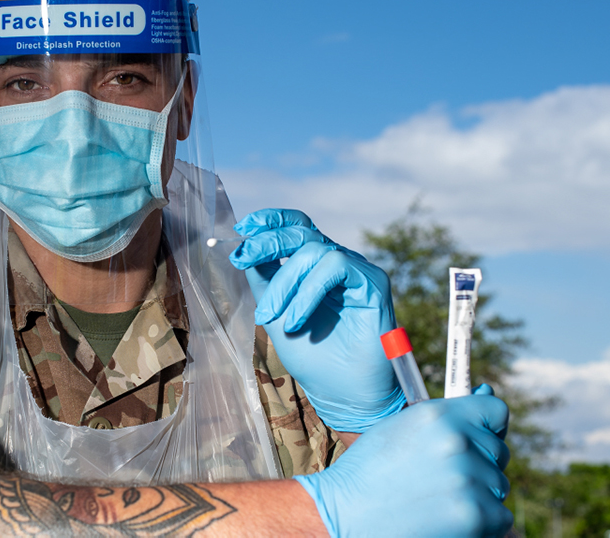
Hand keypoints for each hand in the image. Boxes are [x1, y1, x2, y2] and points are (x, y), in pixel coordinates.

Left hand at [229, 208, 403, 432]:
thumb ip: (265, 283)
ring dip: (285, 283)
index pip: (294, 228)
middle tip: (242, 259)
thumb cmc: (314, 357)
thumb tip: (246, 252)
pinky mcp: (372, 281)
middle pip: (301, 232)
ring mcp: (356, 270)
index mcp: (314, 266)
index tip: (243, 227)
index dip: (270, 221)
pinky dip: (308, 292)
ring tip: (271, 317)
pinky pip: (335, 267)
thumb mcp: (276, 314)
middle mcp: (336, 263)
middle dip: (266, 242)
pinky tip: (295, 321)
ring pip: (314, 250)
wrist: (343, 393)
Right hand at [295, 387, 512, 537]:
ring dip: (478, 493)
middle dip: (479, 463)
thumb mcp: (402, 429)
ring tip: (437, 499)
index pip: (496, 411)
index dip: (491, 426)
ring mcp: (469, 479)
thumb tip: (489, 394)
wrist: (346, 514)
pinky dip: (481, 521)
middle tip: (442, 478)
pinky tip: (446, 517)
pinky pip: (499, 515)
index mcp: (438, 415)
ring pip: (497, 485)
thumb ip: (446, 417)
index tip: (484, 437)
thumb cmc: (370, 471)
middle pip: (498, 451)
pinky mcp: (477, 515)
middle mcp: (457, 441)